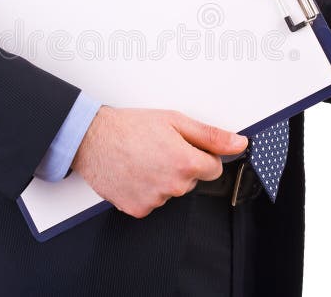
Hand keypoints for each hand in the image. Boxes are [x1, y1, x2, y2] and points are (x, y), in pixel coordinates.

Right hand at [71, 106, 247, 218]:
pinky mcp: (138, 209)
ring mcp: (155, 200)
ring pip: (171, 191)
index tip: (184, 146)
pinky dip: (145, 189)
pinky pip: (152, 201)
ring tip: (142, 159)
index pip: (214, 169)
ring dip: (162, 178)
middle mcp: (173, 186)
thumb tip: (239, 143)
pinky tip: (134, 172)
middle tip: (158, 149)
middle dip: (181, 166)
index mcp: (185, 163)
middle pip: (192, 180)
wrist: (91, 139)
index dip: (201, 155)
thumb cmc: (129, 127)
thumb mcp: (175, 121)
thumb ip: (211, 136)